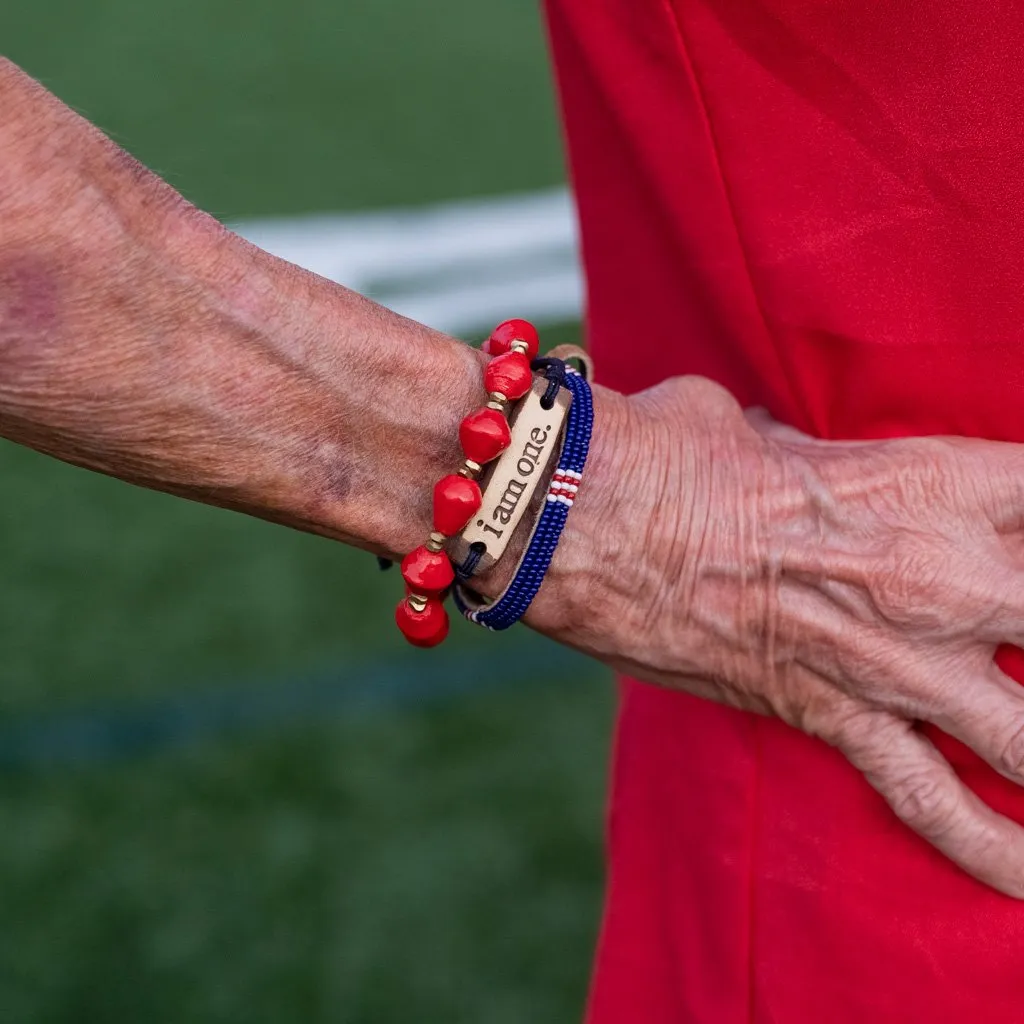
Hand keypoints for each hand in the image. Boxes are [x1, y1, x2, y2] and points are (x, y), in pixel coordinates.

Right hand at [535, 375, 1023, 896]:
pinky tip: (1023, 880)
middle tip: (1013, 636)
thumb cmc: (666, 453)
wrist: (586, 523)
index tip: (1021, 530)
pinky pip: (928, 799)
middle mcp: (935, 580)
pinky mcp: (830, 717)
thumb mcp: (753, 425)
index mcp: (924, 485)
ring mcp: (891, 662)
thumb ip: (803, 446)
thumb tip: (782, 450)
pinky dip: (985, 845)